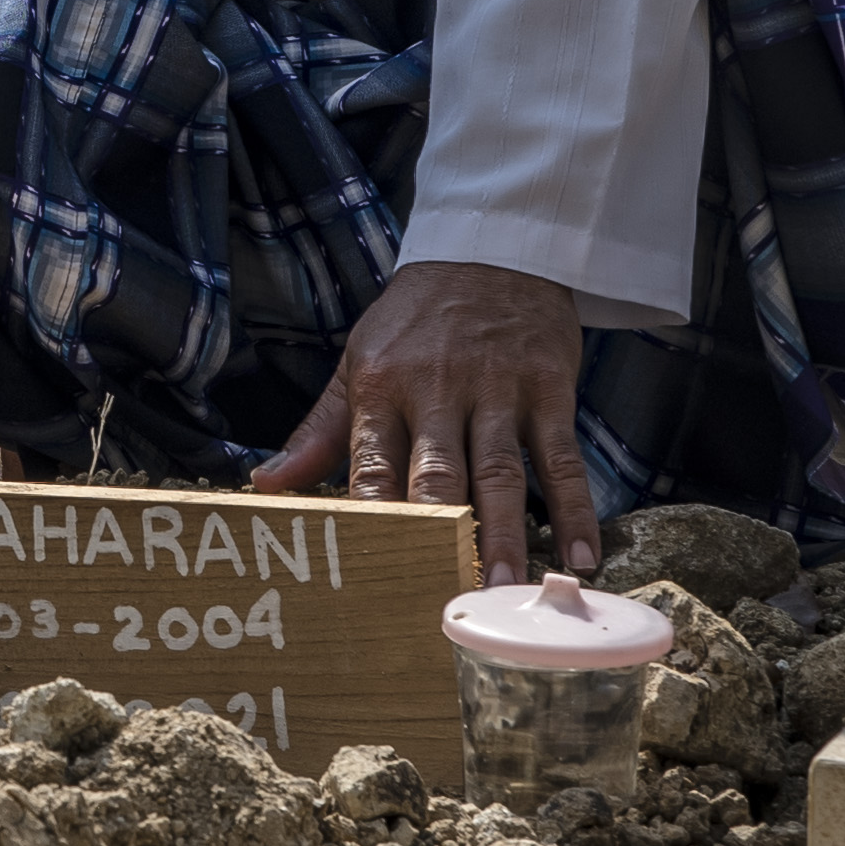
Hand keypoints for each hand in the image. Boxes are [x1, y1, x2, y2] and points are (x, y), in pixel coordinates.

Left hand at [248, 257, 597, 585]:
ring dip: (506, 534)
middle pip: (439, 476)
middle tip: (448, 598)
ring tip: (507, 588)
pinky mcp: (549, 387)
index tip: (374, 579)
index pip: (371, 468)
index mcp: (381, 388)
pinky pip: (562, 457)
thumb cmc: (416, 318)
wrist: (492, 246)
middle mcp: (438, 390)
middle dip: (444, 539)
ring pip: (501, 473)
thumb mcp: (357, 359)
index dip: (375, 525)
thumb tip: (264, 485)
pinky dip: (574, 508)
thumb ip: (317, 431)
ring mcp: (498, 389)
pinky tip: (579, 553)